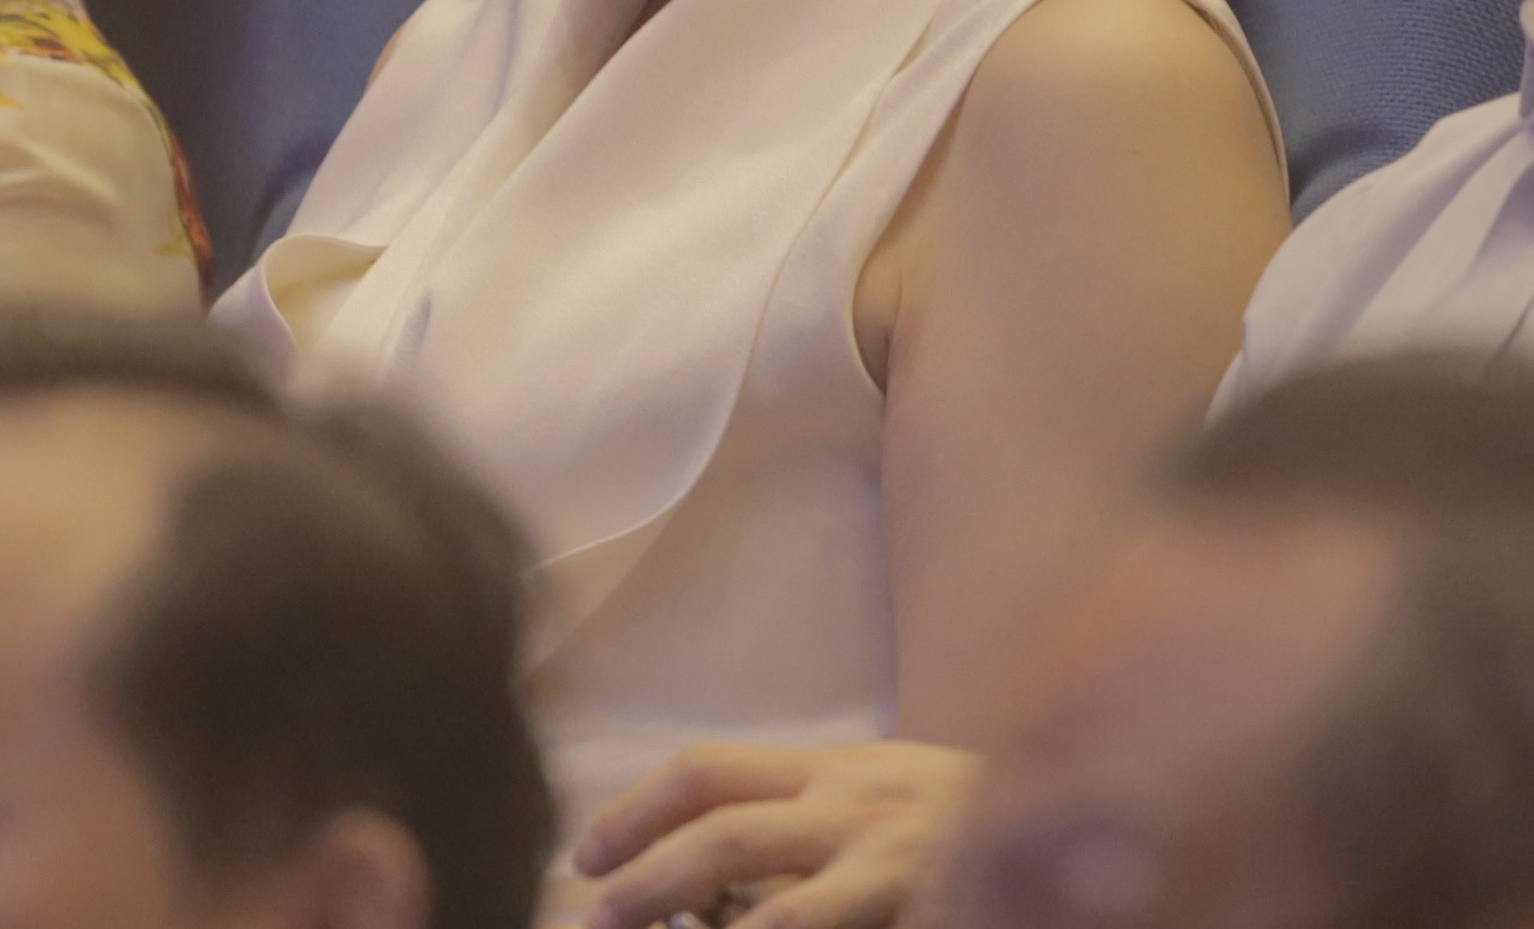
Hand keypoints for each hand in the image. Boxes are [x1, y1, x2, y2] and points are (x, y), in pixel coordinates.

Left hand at [574, 739, 981, 928]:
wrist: (1086, 814)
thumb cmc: (963, 824)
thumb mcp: (884, 800)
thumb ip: (812, 819)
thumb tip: (704, 863)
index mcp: (836, 770)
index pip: (711, 772)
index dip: (637, 809)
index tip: (585, 854)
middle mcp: (857, 808)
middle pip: (723, 834)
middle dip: (643, 877)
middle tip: (591, 919)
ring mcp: (896, 866)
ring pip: (776, 915)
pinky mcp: (933, 912)